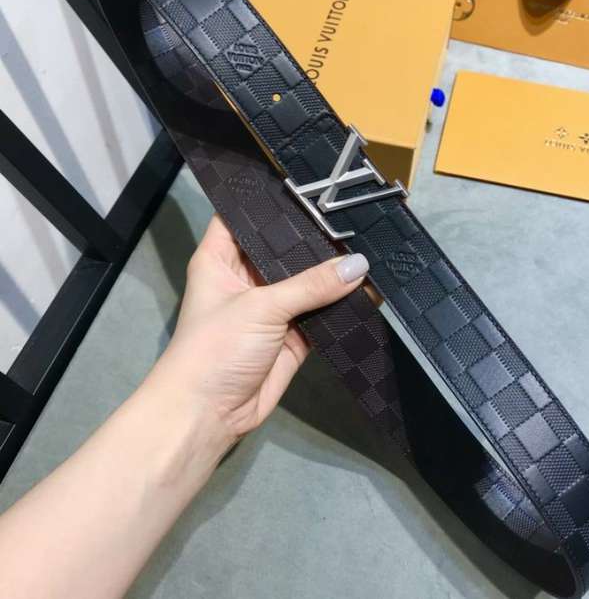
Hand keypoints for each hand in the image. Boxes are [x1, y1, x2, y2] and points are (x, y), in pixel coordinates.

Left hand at [148, 214, 368, 449]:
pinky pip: (322, 312)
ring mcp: (272, 306)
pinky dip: (342, 304)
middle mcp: (247, 276)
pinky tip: (370, 288)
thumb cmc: (217, 346)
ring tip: (370, 244)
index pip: (245, 216)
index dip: (272, 200)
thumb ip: (311, 285)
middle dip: (315, 237)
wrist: (208, 414)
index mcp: (221, 257)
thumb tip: (358, 265)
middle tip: (355, 212)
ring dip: (333, 272)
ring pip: (308, 281)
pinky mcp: (293, 335)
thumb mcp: (261, 307)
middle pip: (284, 248)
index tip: (310, 183)